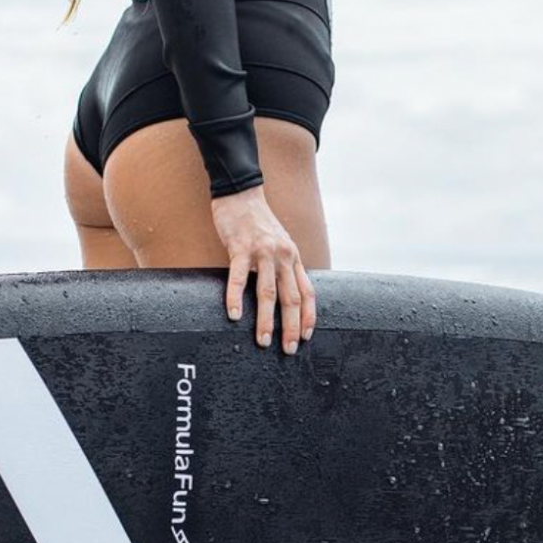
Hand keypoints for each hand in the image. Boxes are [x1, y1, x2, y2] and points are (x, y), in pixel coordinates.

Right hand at [209, 184, 317, 353]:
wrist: (241, 192)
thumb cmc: (256, 222)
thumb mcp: (278, 243)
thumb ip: (282, 266)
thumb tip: (282, 292)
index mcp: (292, 257)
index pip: (307, 292)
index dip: (308, 316)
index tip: (306, 337)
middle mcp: (283, 256)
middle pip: (291, 298)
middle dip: (292, 327)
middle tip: (288, 349)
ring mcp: (263, 252)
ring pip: (268, 292)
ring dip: (266, 320)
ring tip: (263, 341)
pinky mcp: (241, 247)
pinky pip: (238, 277)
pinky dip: (236, 297)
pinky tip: (234, 315)